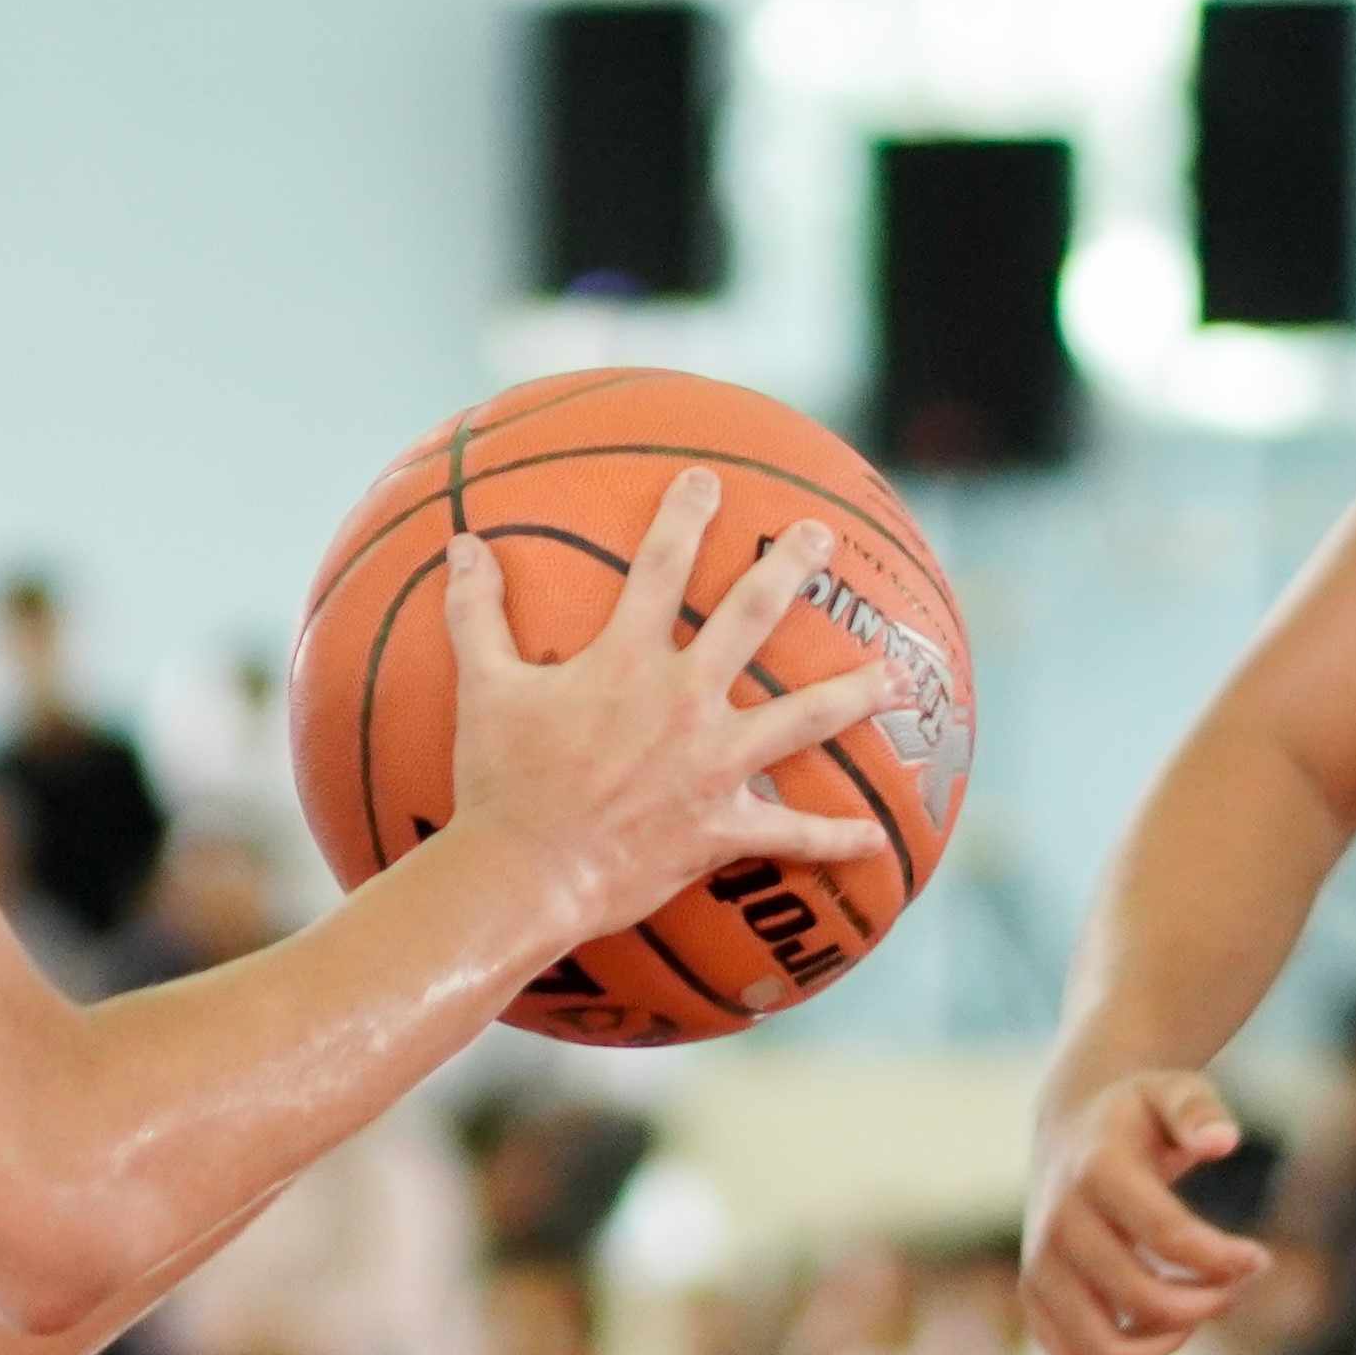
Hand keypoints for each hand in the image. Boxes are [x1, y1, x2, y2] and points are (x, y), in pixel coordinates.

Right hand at [443, 474, 896, 953]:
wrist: (523, 873)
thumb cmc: (499, 782)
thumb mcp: (481, 688)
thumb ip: (475, 612)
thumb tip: (461, 545)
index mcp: (627, 661)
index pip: (661, 568)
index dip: (684, 516)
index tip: (709, 481)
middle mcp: (683, 701)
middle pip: (751, 619)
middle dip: (790, 571)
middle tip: (823, 538)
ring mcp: (712, 765)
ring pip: (801, 719)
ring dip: (852, 695)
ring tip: (894, 677)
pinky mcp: (722, 828)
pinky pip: (790, 836)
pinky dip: (832, 839)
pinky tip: (872, 840)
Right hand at [1023, 1068, 1269, 1354]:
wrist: (1069, 1128)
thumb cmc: (1138, 1115)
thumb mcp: (1173, 1090)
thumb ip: (1199, 1109)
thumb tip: (1223, 1142)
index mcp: (1095, 1171)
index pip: (1171, 1237)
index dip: (1228, 1260)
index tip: (1257, 1257)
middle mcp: (1056, 1224)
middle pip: (1146, 1300)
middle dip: (1210, 1301)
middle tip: (1234, 1281)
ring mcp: (1038, 1266)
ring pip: (1104, 1349)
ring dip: (1166, 1342)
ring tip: (1195, 1310)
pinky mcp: (1033, 1297)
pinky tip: (1156, 1327)